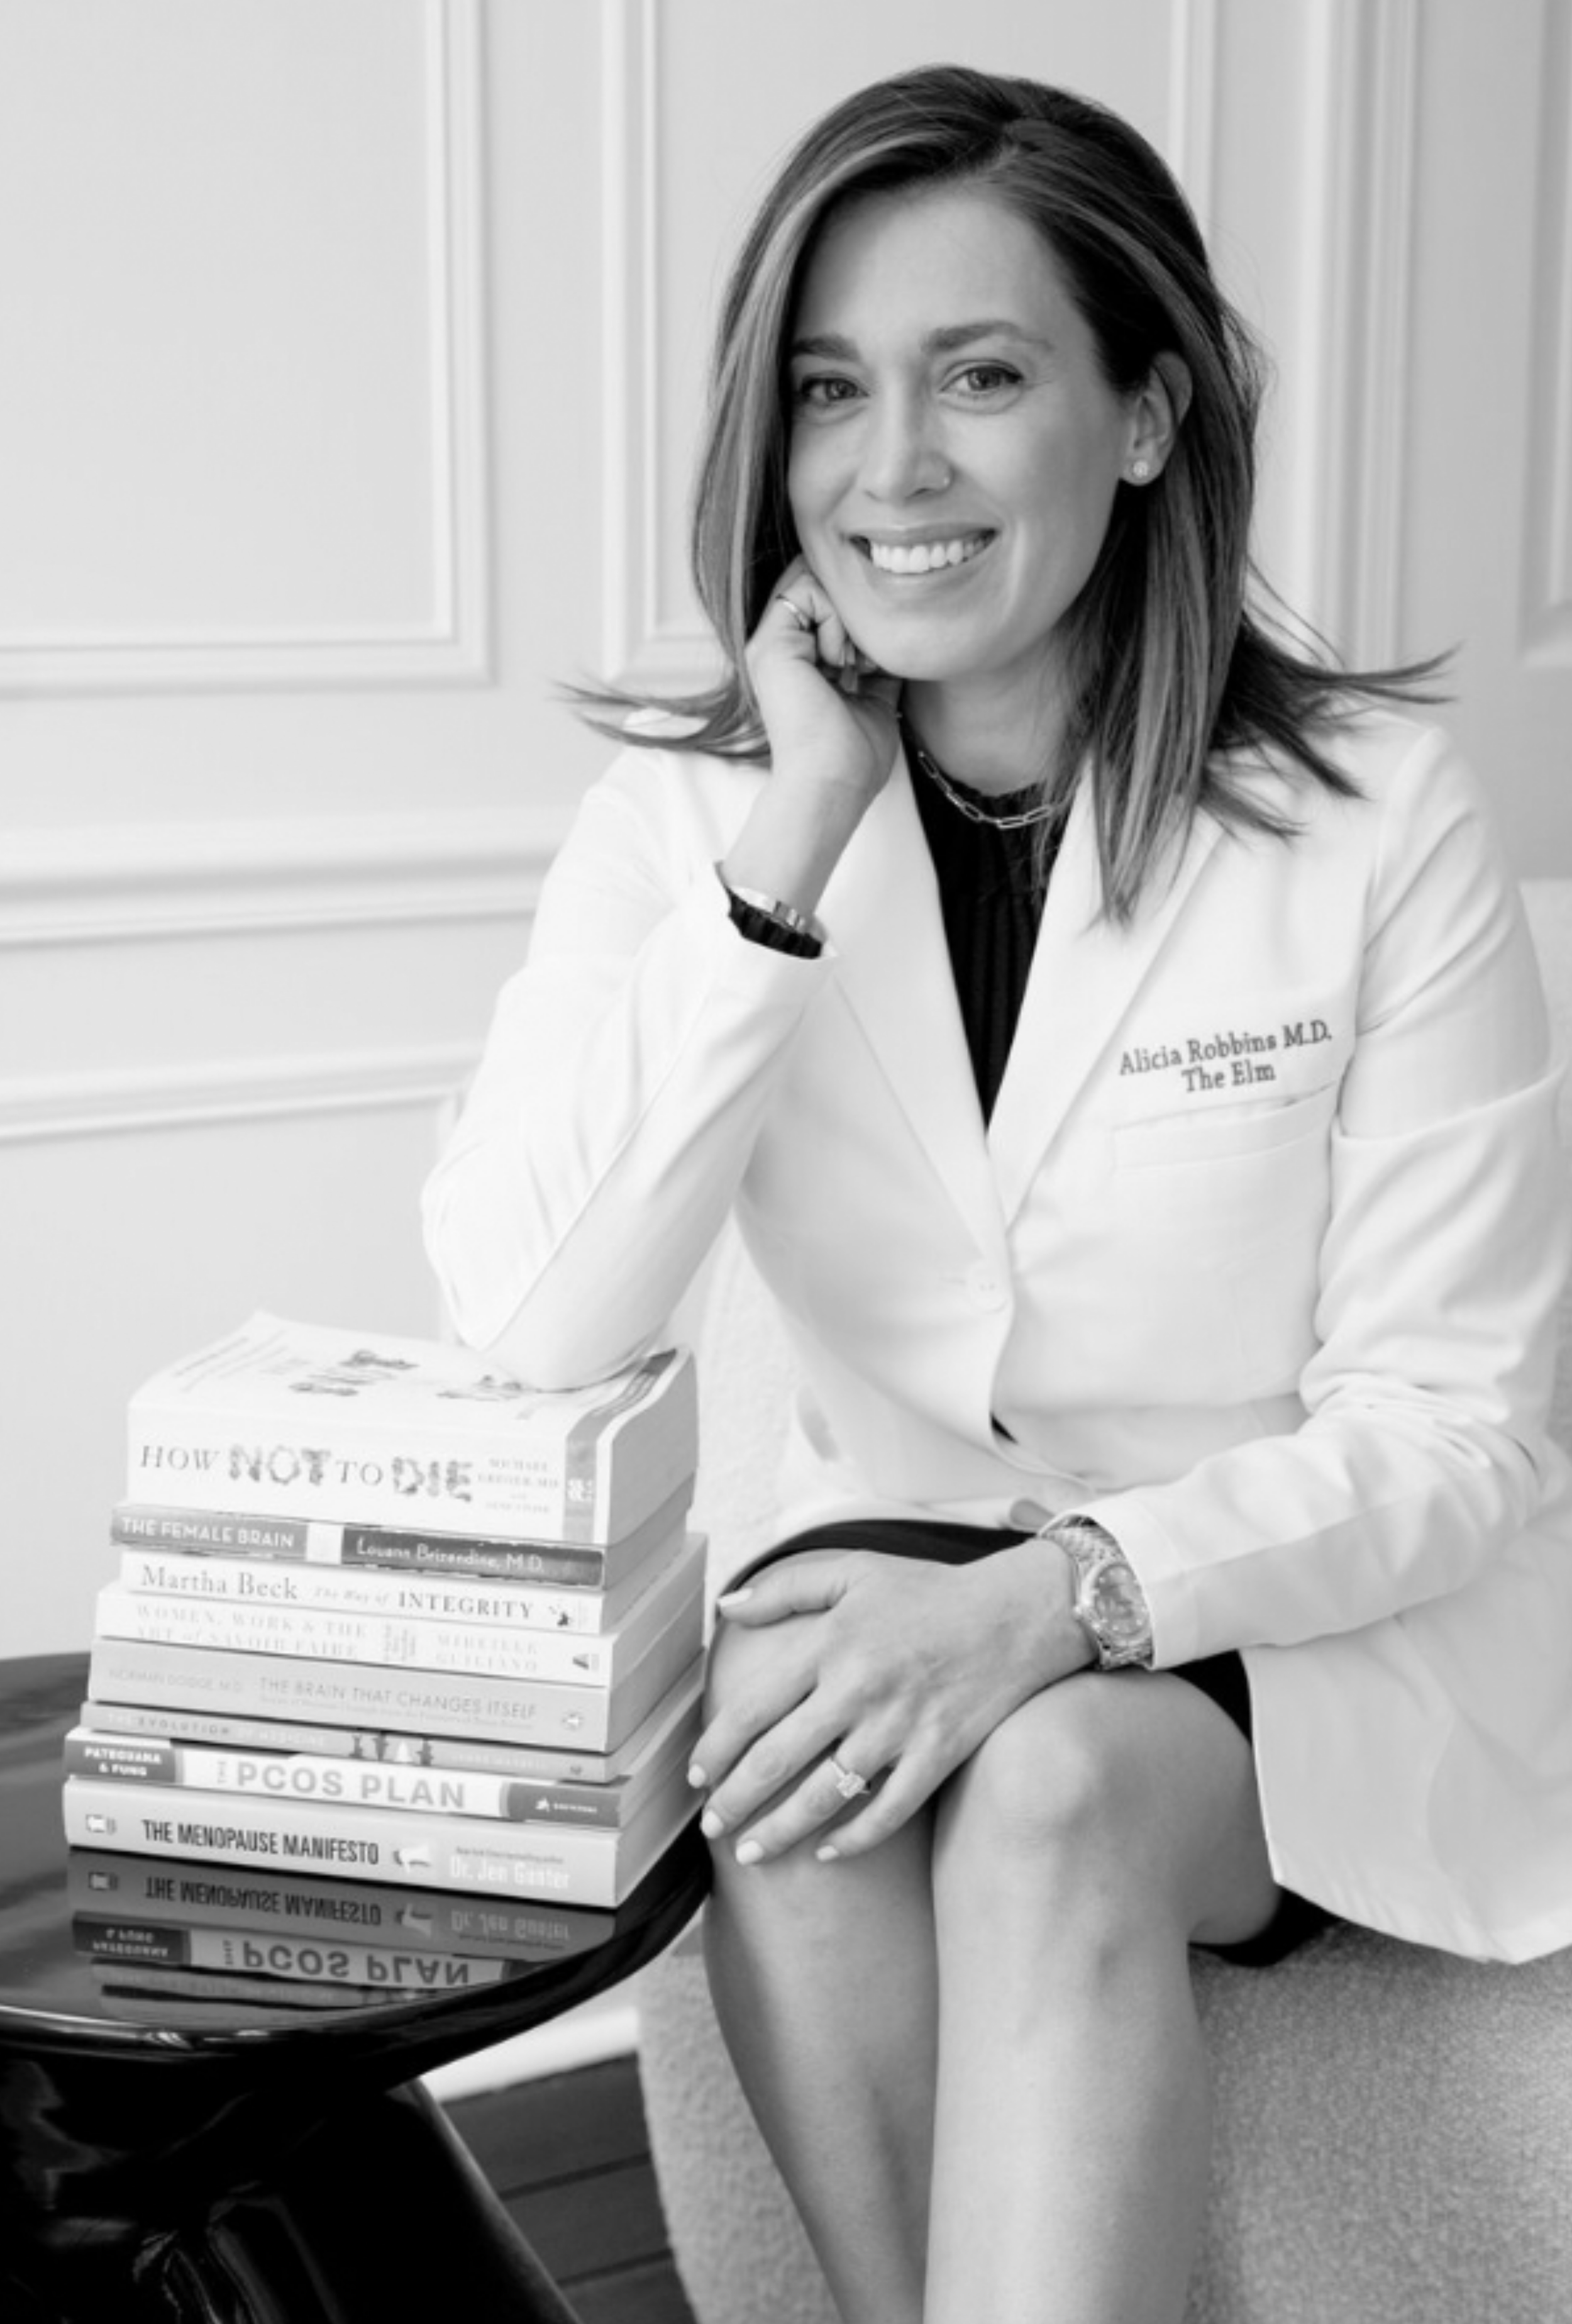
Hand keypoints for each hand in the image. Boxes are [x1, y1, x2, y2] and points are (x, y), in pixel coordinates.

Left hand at [690, 1540, 1090, 1865]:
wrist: (1017, 1613)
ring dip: (781, 1831)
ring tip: (752, 1854)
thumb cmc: (929, 1591)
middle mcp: (859, 1690)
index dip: (718, 1747)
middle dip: (736, 1802)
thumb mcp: (855, 1569)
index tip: (697, 1775)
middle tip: (711, 1828)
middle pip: (779, 1760)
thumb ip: (786, 1586)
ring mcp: (900, 1727)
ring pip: (826, 1796)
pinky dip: (856, 1839)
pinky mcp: (938, 1755)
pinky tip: (828, 1854)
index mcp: (831, 1645)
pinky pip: (889, 1811)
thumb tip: (727, 1607)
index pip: (755, 1707)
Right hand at [745, 558, 900, 816]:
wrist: (832, 785)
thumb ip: (877, 667)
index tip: (873, 658)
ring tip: (851, 660)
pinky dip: (836, 617)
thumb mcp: (875, 701)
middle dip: (853, 608)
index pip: (825, 607)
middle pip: (816, 586)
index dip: (858, 617)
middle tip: (865, 655)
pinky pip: (807, 590)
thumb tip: (893, 642)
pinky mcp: (771, 644)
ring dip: (845, 613)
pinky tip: (839, 659)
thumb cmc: (852, 759)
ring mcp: (770, 646)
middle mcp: (779, 651)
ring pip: (812, 581)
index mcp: (798, 665)